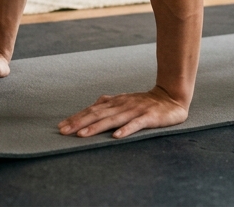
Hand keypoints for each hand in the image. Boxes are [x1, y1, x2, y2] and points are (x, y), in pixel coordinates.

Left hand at [58, 87, 189, 138]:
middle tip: (64, 131)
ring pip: (113, 120)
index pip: (92, 110)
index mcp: (116, 102)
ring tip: (82, 135)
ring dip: (96, 127)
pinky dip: (126, 130)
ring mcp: (136, 111)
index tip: (61, 126)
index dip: (76, 118)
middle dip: (79, 122)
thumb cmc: (146, 102)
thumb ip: (110, 103)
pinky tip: (116, 137)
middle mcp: (123, 105)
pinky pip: (136, 124)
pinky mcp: (149, 117)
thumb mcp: (125, 101)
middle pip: (98, 114)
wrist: (172, 97)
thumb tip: (93, 105)